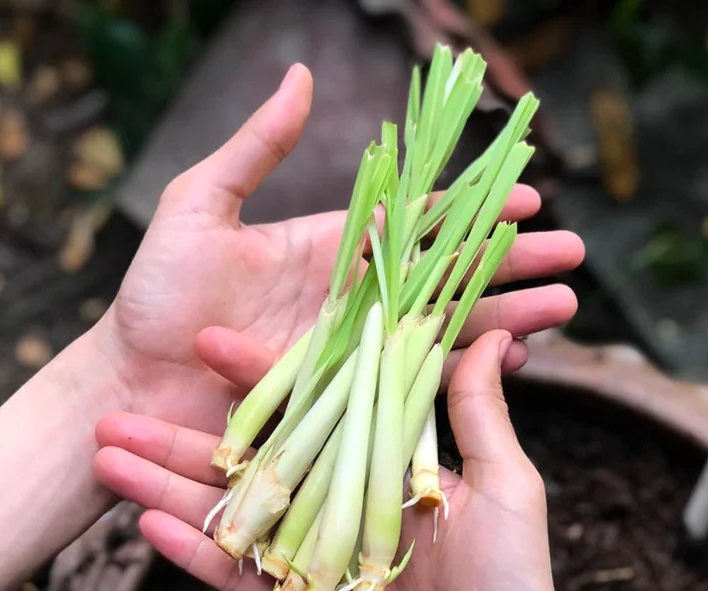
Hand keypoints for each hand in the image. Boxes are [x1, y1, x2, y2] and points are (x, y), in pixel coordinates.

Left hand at [90, 62, 582, 435]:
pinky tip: (511, 363)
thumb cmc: (155, 294)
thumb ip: (255, 148)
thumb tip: (299, 76)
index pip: (417, 223)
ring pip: (443, 330)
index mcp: (328, 249)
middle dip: (511, 266)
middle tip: (574, 257)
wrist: (133, 380)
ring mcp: (353, 351)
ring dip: (506, 318)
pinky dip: (463, 373)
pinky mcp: (345, 397)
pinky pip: (413, 384)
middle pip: (446, 277)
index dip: (471, 210)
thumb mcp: (197, 205)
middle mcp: (352, 300)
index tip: (530, 195)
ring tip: (564, 308)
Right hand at [94, 330, 582, 590]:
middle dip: (180, 434)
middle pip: (248, 458)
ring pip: (227, 509)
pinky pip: (235, 573)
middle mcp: (333, 495)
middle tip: (119, 407)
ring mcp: (308, 548)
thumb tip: (485, 335)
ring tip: (104, 454)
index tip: (209, 343)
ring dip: (164, 484)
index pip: (309, 406)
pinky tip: (142, 520)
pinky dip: (191, 549)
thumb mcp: (505, 485)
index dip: (257, 376)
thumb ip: (478, 414)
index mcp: (377, 458)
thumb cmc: (513, 578)